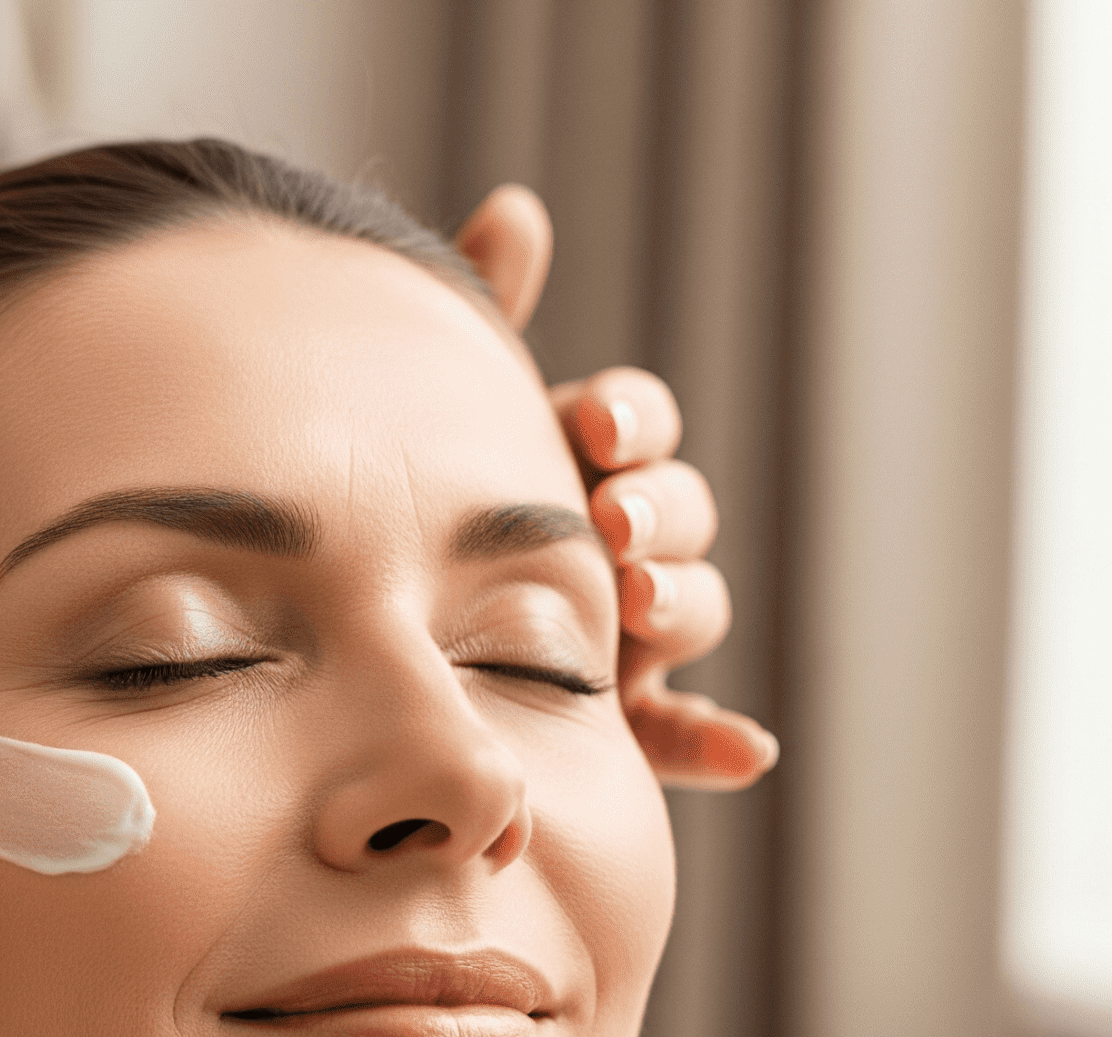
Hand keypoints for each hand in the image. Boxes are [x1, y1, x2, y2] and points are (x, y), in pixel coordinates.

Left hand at [456, 185, 778, 790]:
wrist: (364, 622)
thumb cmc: (420, 495)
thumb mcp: (444, 412)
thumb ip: (482, 317)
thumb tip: (515, 208)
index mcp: (584, 459)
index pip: (637, 424)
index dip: (627, 420)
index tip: (593, 426)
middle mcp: (622, 538)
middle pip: (681, 509)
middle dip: (659, 509)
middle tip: (614, 521)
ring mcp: (630, 628)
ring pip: (690, 605)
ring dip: (681, 601)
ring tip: (641, 607)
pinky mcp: (623, 712)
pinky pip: (677, 729)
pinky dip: (717, 741)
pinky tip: (747, 754)